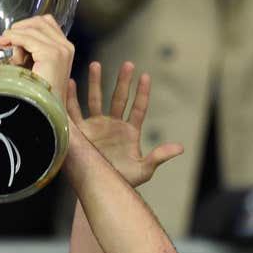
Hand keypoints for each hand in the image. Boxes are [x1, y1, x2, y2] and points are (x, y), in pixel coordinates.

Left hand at [0, 15, 73, 103]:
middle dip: (20, 28)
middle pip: (40, 22)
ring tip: (2, 44)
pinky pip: (27, 38)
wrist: (43, 113)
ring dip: (15, 34)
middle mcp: (66, 47)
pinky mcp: (52, 54)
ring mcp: (61, 50)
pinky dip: (13, 38)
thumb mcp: (33, 67)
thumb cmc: (37, 95)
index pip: (46, 24)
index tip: (9, 35)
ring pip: (33, 28)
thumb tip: (10, 39)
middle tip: (3, 39)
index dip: (26, 26)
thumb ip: (27, 51)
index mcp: (64, 50)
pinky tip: (3, 43)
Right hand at [67, 61, 181, 187]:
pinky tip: (71, 82)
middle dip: (123, 82)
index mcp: (129, 131)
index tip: (146, 77)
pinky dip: (72, 97)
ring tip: (96, 64)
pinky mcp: (81, 132)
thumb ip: (159, 156)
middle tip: (128, 64)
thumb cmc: (121, 181)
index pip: (138, 108)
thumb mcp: (143, 170)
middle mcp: (113, 125)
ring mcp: (96, 126)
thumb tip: (180, 148)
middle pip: (119, 98)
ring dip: (96, 83)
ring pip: (96, 100)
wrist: (99, 189)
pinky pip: (75, 112)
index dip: (142, 93)